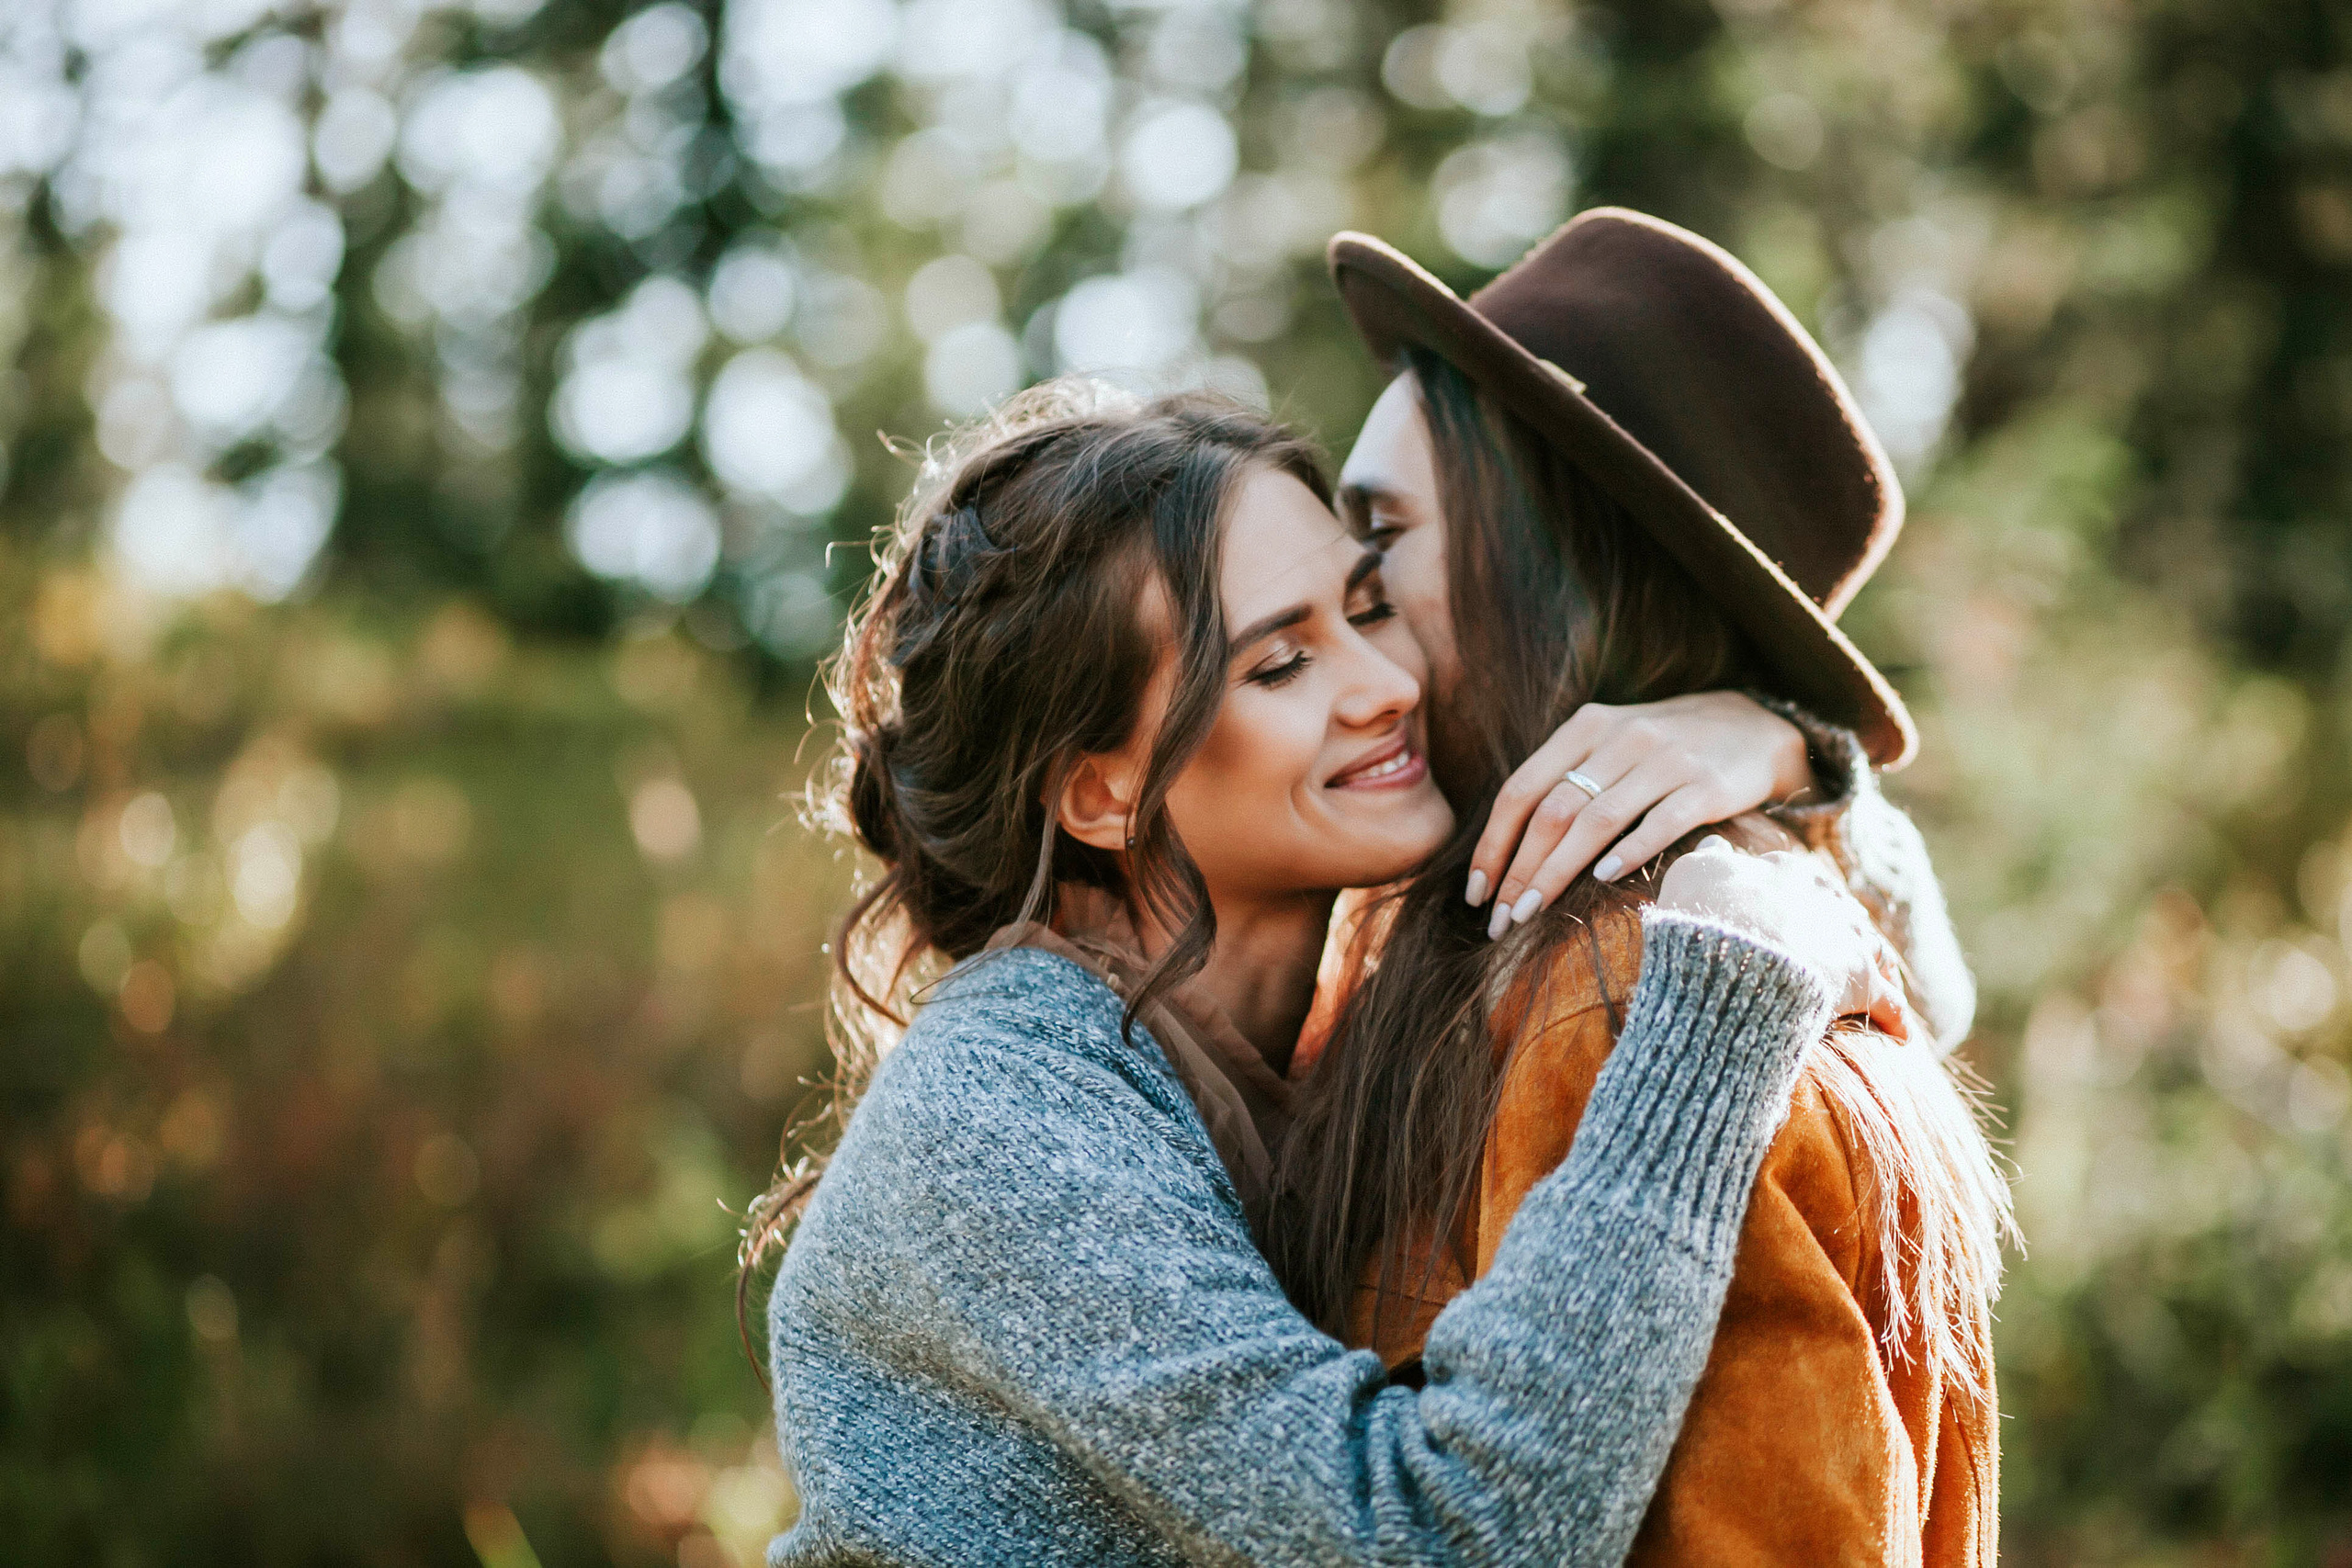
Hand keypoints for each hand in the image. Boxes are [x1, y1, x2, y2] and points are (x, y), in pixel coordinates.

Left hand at [1468, 691, 1810, 938]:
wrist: (1755, 727)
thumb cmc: (1664, 748)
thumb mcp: (1608, 746)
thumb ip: (1563, 780)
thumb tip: (1504, 850)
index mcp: (1586, 727)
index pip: (1520, 790)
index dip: (1493, 844)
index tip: (1476, 893)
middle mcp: (1621, 738)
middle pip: (1552, 812)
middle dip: (1518, 872)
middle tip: (1499, 921)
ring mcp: (1667, 760)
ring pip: (1596, 821)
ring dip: (1556, 873)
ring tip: (1531, 915)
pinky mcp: (1708, 786)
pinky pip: (1660, 822)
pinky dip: (1628, 852)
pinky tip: (1601, 881)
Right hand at [1656, 835, 1907, 1037]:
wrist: (1728, 960)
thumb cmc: (1706, 916)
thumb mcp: (1693, 874)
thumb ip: (1709, 858)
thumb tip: (1716, 843)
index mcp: (1784, 871)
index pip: (1797, 878)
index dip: (1795, 895)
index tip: (1790, 909)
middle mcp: (1822, 900)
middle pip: (1840, 910)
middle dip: (1840, 925)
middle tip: (1838, 944)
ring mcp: (1845, 939)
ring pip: (1872, 948)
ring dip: (1875, 963)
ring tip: (1878, 980)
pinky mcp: (1861, 981)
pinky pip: (1889, 1003)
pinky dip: (1896, 1020)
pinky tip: (1901, 1035)